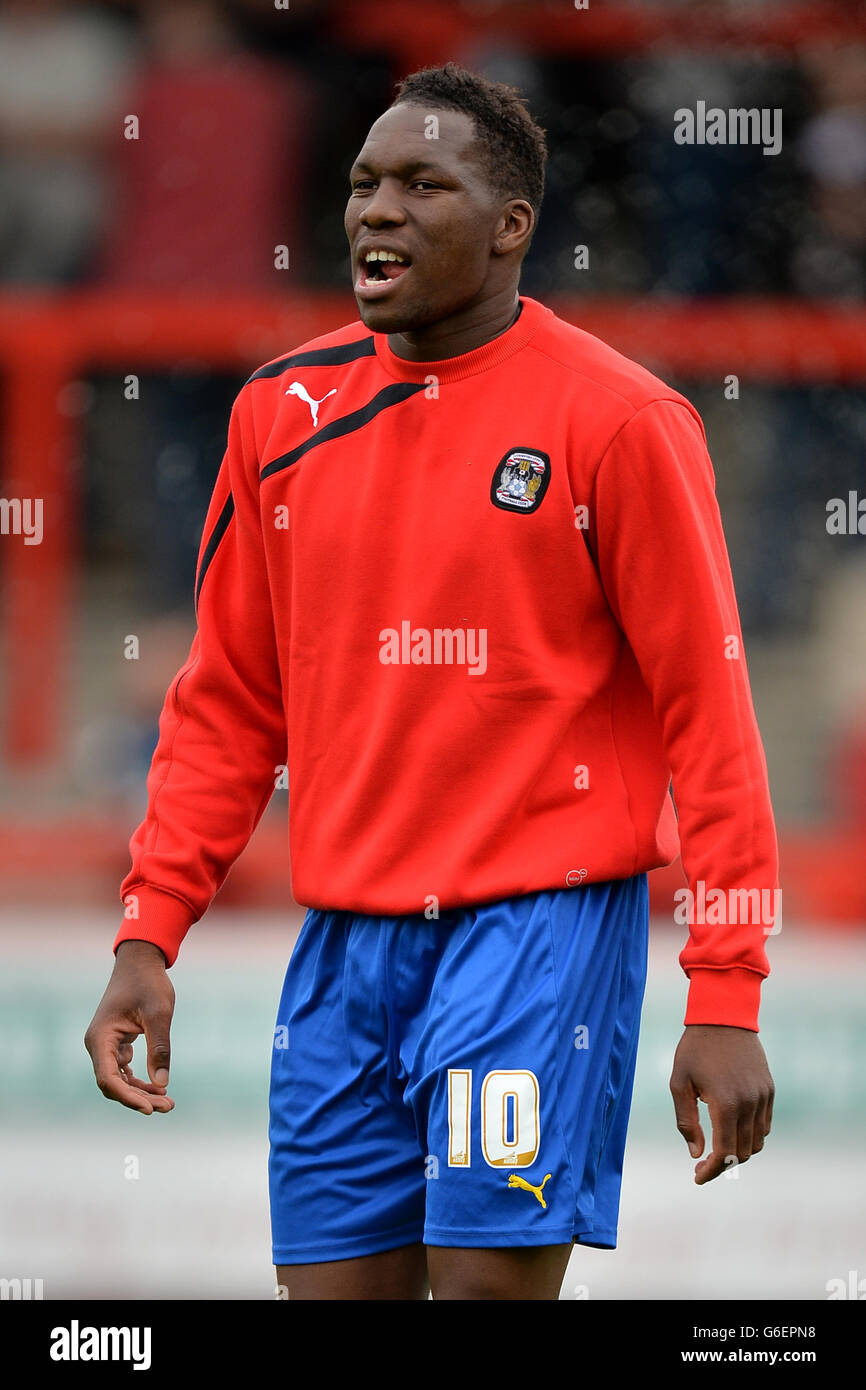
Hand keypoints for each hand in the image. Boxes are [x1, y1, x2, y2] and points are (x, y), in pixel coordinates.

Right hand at [84, 940, 175, 1114]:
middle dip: (139, 1098)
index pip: (108, 1078)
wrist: (141, 962)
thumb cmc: (148, 983)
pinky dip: (139, 1081)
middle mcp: (98, 1044)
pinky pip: (123, 1071)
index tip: (151, 1108)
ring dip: (140, 1092)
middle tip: (169, 1106)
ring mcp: (105, 1045)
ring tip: (167, 1102)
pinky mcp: (116, 1044)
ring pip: (119, 1080)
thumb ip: (159, 1047)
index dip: (128, 1097)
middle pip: (113, 1084)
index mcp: (100, 1037)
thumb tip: (162, 1083)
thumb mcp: (159, 1013)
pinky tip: (158, 1088)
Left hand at [669, 1024, 773, 1183]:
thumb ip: (687, 1121)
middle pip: (743, 1152)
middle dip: (723, 1164)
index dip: (711, 1171)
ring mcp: (763, 1097)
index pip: (724, 1152)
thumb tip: (697, 1153)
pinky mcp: (770, 1090)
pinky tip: (732, 1130)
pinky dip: (751, 1135)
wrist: (724, 1016)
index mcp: (725, 1104)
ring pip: (758, 1142)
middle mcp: (749, 1104)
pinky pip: (765, 1125)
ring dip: (738, 1151)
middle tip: (702, 1163)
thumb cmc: (695, 1049)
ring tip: (717, 1147)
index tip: (697, 1176)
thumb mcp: (679, 1083)